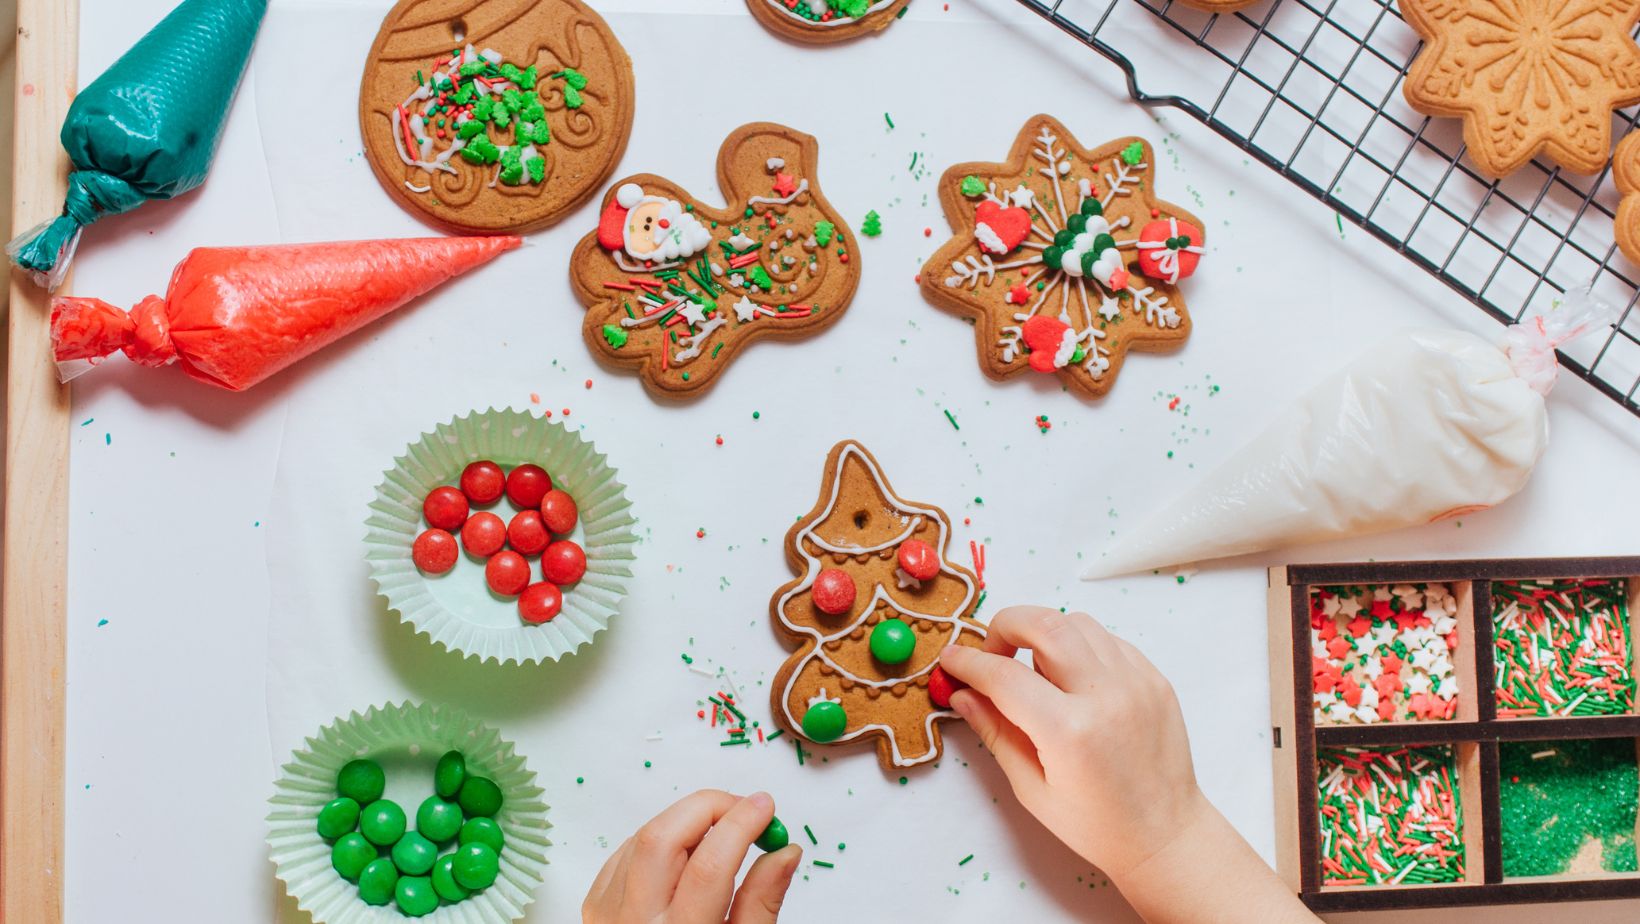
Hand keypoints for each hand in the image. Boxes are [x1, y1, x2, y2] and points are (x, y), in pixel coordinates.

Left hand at [583, 790, 802, 923]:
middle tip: (744, 810)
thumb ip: (762, 903)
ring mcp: (607, 916)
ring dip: (685, 822)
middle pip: (662, 839)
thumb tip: (784, 852)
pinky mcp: (595, 908)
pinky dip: (658, 840)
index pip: (709, 865)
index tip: (765, 807)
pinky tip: (683, 853)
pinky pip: (625, 854)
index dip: (741, 823)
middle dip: (709, 808)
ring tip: (719, 834)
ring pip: (641, 838)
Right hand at [940, 607, 1316, 923]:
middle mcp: (1106, 696)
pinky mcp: (1154, 679)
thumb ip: (995, 733)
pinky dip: (1080, 646)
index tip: (952, 660)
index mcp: (1070, 732)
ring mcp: (1136, 682)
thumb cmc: (1097, 825)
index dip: (969, 663)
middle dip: (1005, 627)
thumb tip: (963, 695)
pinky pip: (1108, 640)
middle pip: (1044, 624)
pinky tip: (1071, 678)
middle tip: (993, 653)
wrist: (1165, 835)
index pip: (1004, 676)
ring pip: (1077, 623)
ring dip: (1044, 634)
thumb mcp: (1032, 788)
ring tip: (1035, 670)